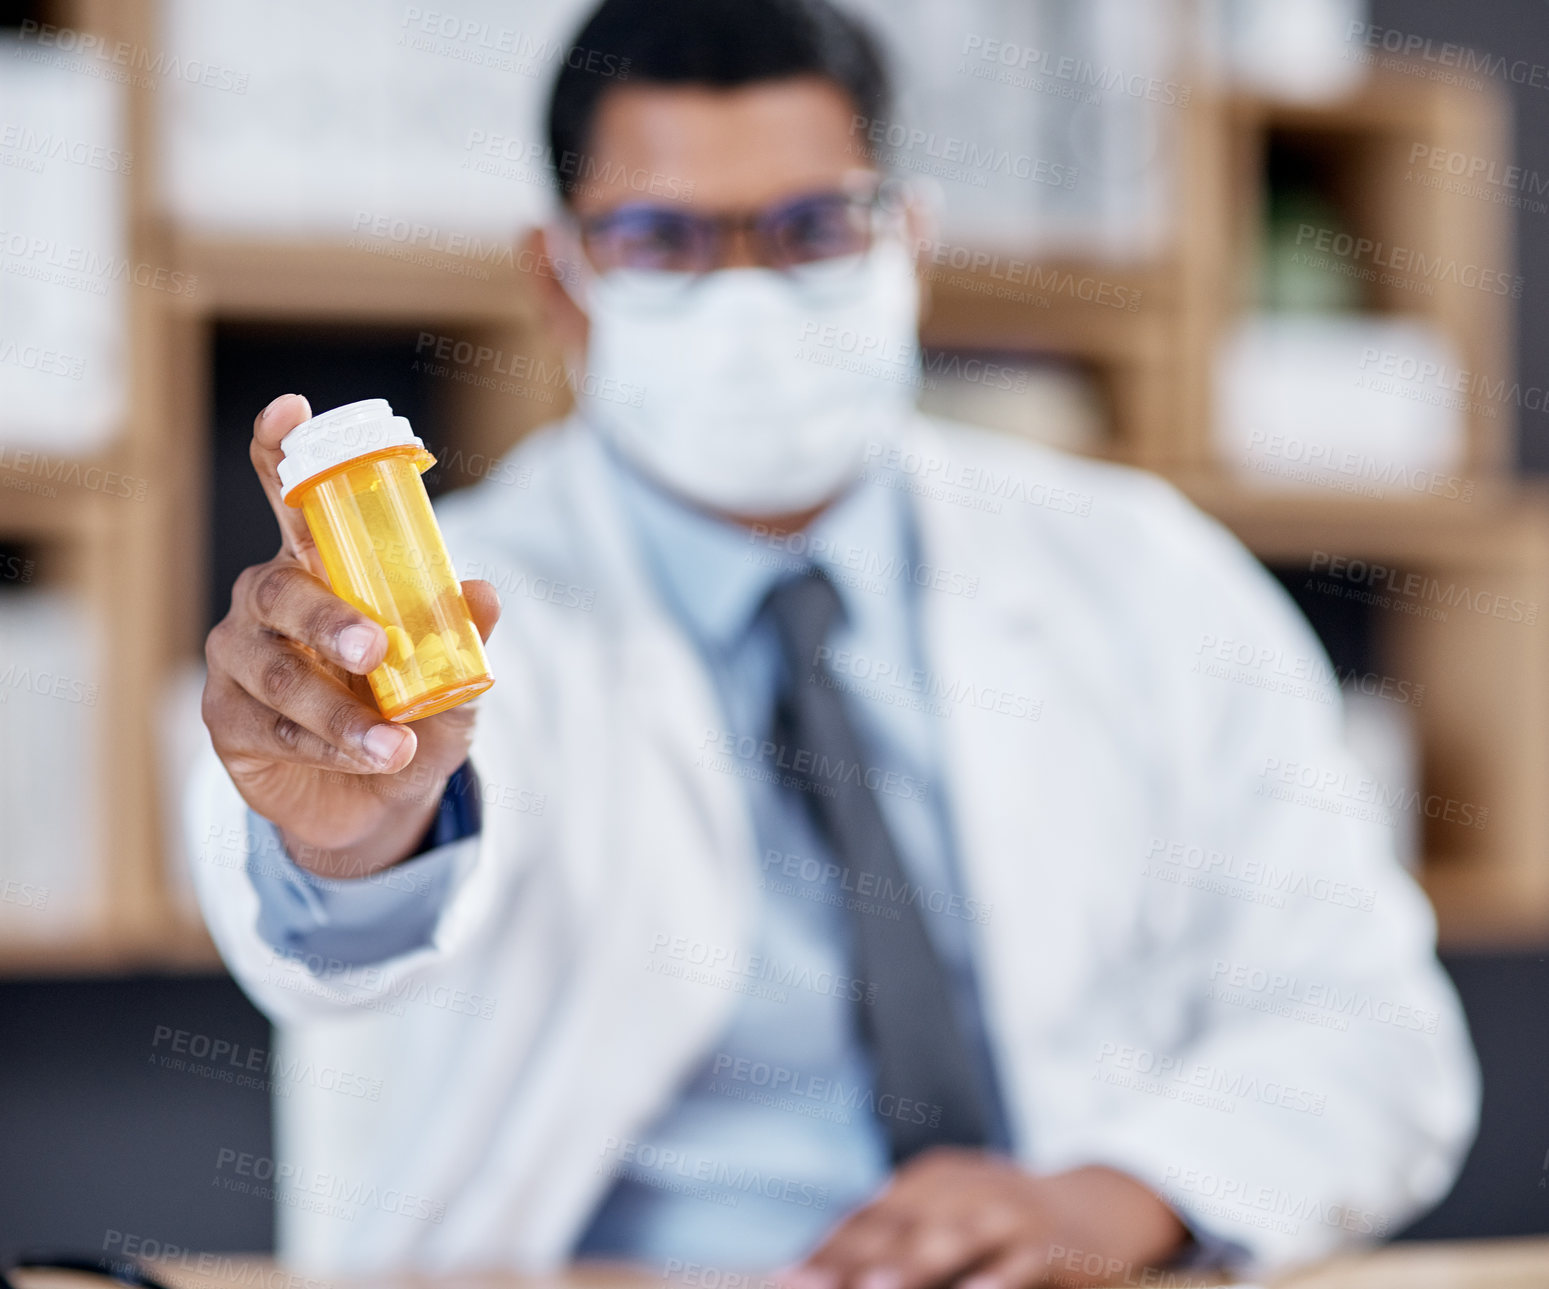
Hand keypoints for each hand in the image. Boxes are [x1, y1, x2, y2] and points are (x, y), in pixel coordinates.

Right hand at [201, 393, 500, 877]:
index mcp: (321, 567)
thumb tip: (483, 593)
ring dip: (340, 710)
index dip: (283, 451)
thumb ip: (462, 635)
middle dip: (328, 616)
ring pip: (277, 670)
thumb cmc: (409, 715)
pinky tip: (373, 758)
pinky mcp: (226, 717)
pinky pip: (272, 726)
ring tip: (396, 743)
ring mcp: (239, 656)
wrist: (378, 802)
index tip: (291, 409)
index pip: (291, 497)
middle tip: (375, 647)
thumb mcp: (452, 677)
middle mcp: (268, 599)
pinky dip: (329, 744)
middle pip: (278, 586)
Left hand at [786, 1152, 1186, 1288]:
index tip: (783, 1281)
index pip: (864, 1219)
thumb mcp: (948, 1217)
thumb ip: (897, 1240)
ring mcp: (1007, 1212)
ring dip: (910, 1267)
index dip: (823, 1250)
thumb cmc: (1003, 1223)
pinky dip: (996, 1282)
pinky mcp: (1052, 1243)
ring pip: (951, 1241)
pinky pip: (1020, 1264)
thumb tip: (824, 1273)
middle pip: (896, 1229)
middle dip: (848, 1263)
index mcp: (926, 1183)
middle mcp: (961, 1189)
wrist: (1099, 1207)